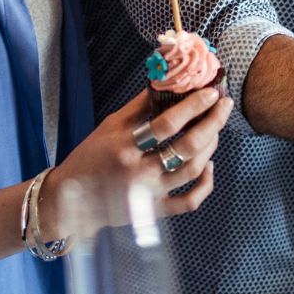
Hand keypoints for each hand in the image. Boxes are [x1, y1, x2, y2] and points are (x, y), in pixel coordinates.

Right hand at [40, 88, 231, 238]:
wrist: (68, 202)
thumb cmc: (91, 157)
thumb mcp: (109, 126)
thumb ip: (140, 106)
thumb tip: (169, 81)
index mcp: (124, 147)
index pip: (166, 125)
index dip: (193, 107)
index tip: (211, 92)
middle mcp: (138, 173)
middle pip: (187, 148)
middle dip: (213, 123)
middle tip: (225, 105)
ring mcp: (148, 195)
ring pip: (192, 170)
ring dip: (211, 146)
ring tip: (215, 128)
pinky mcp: (154, 212)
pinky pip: (189, 202)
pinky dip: (206, 184)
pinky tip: (209, 165)